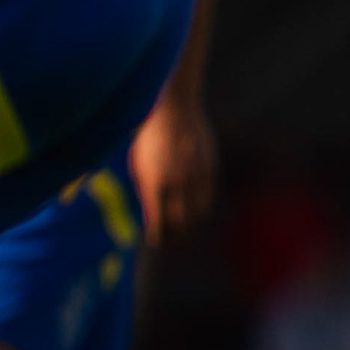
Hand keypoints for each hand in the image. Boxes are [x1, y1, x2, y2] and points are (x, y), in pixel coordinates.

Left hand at [132, 93, 216, 240]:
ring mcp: (196, 176)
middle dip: (177, 235)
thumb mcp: (139, 165)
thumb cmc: (148, 137)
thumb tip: (153, 217)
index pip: (160, 222)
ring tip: (185, 227)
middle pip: (181, 222)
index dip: (158, 235)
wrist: (173, 109)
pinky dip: (202, 206)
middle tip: (173, 240)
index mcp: (155, 184)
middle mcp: (178, 183)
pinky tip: (196, 208)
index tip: (156, 241)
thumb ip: (146, 191)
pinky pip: (209, 195)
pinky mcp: (210, 168)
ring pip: (199, 212)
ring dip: (192, 223)